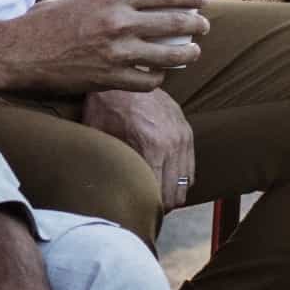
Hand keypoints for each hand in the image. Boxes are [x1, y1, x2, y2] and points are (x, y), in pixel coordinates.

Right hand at [0, 0, 211, 94]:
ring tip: (192, 52)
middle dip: (196, 24)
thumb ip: (111, 0)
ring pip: (168, 55)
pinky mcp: (110, 78)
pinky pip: (148, 80)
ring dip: (187, 53)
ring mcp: (116, 52)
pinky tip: (160, 74)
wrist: (18, 52)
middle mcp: (118, 22)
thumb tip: (143, 4)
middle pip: (174, 23)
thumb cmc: (46, 22)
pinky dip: (158, 77)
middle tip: (204, 26)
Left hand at [85, 87, 198, 208]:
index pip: (159, 196)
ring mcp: (183, 138)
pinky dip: (178, 179)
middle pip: (175, 195)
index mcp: (151, 147)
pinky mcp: (187, 132)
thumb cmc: (105, 105)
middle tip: (143, 210)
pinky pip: (190, 168)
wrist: (126, 73)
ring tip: (152, 196)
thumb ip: (108, 163)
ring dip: (171, 194)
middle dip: (160, 207)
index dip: (148, 210)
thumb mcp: (99, 135)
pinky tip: (161, 179)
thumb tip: (102, 191)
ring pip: (185, 185)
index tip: (137, 215)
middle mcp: (173, 144)